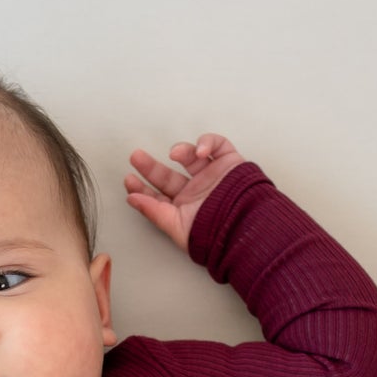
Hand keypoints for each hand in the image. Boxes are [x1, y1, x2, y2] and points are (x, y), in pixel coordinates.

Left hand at [123, 135, 248, 250]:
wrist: (247, 227)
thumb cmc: (214, 234)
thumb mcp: (178, 227)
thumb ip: (154, 212)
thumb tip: (132, 199)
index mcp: (183, 208)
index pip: (157, 195)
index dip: (142, 187)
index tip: (129, 181)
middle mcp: (195, 191)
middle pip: (168, 175)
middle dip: (151, 166)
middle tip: (136, 157)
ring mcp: (211, 175)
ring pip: (190, 156)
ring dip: (181, 151)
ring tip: (175, 153)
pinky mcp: (228, 161)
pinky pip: (216, 144)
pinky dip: (207, 142)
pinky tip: (200, 151)